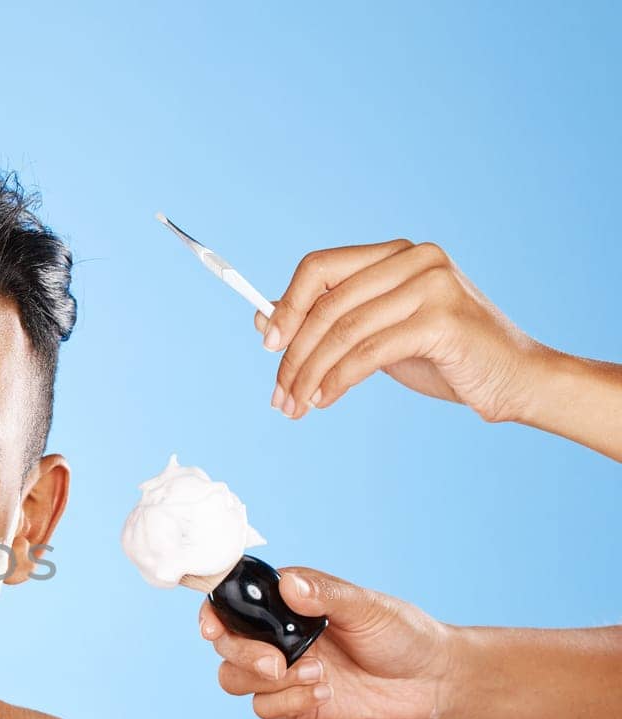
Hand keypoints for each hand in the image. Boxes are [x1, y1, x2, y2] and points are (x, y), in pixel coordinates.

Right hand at [199, 566, 454, 718]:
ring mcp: (282, 670)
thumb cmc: (401, 633)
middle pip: (226, 646)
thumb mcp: (367, 607)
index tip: (213, 628)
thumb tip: (289, 584)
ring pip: (234, 679)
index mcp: (286, 603)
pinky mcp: (293, 702)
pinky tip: (325, 694)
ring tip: (318, 676)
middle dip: (244, 656)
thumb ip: (326, 595)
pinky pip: (264, 708)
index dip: (212, 614)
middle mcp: (276, 635)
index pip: (232, 603)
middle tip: (278, 664)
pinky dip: (289, 703)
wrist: (429, 680)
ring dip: (269, 683)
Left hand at [257, 240, 548, 422]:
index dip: (287, 305)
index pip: (320, 267)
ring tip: (296, 405)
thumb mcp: (377, 334)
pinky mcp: (442, 319)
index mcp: (397, 254)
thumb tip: (264, 323)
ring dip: (310, 374)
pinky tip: (324, 399)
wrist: (514, 380)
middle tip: (279, 395)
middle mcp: (415, 259)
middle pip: (327, 304)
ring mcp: (432, 285)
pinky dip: (338, 379)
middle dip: (294, 354)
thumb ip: (330, 323)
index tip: (268, 345)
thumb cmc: (443, 356)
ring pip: (343, 331)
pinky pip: (368, 352)